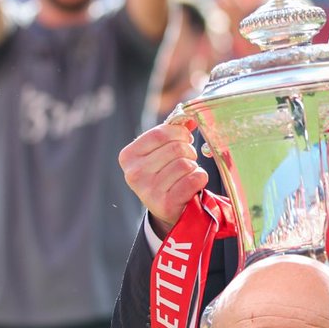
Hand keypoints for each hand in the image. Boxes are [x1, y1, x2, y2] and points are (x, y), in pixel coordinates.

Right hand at [118, 121, 208, 236]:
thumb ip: (172, 134)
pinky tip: (193, 184)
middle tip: (186, 161)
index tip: (184, 139)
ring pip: (186, 164)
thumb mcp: (159, 153)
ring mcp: (149, 191)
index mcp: (128, 156)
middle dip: (188, 152)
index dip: (180, 133)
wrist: (165, 210)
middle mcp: (134, 174)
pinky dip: (200, 179)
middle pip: (176, 148)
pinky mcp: (166, 205)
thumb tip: (190, 118)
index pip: (161, 133)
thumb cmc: (164, 175)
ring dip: (193, 168)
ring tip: (187, 175)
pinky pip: (194, 180)